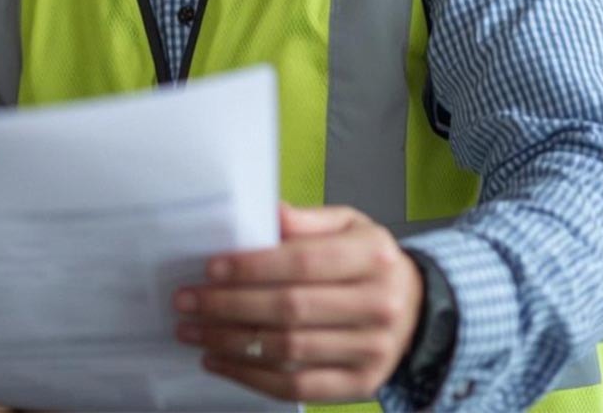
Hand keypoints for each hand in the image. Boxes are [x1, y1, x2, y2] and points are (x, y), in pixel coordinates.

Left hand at [173, 204, 422, 403]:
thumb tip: (267, 214)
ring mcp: (372, 350)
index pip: (304, 262)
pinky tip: (218, 361)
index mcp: (374, 256)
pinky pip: (297, 387)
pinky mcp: (361, 385)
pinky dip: (251, 376)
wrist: (417, 309)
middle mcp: (379, 305)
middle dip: (228, 306)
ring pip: (288, 350)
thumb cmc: (369, 262)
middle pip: (290, 309)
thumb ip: (308, 221)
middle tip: (185, 301)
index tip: (210, 268)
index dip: (253, 266)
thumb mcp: (349, 225)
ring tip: (192, 331)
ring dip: (230, 342)